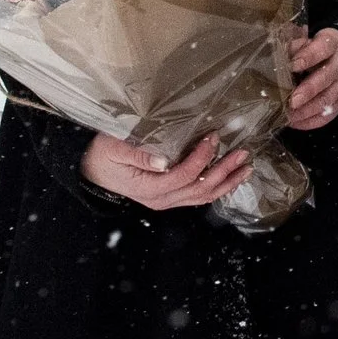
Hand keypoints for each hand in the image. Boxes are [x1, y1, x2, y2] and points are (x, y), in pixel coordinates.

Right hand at [80, 133, 248, 209]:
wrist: (91, 172)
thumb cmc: (102, 156)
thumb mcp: (113, 148)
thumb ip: (138, 155)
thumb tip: (163, 161)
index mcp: (149, 188)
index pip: (183, 175)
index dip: (202, 157)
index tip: (214, 137)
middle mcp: (161, 200)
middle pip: (200, 189)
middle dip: (224, 171)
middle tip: (243, 153)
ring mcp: (167, 201)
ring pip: (203, 197)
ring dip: (227, 182)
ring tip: (246, 167)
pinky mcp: (170, 197)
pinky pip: (198, 197)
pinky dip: (218, 188)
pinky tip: (231, 178)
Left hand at [288, 26, 337, 129]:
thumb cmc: (318, 49)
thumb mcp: (309, 41)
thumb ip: (295, 47)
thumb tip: (277, 56)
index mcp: (333, 44)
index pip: (323, 48)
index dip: (308, 57)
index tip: (292, 65)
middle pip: (326, 78)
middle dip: (308, 91)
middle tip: (292, 101)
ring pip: (328, 100)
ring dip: (307, 110)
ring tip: (289, 116)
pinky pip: (328, 115)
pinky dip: (311, 122)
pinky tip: (295, 123)